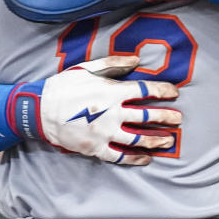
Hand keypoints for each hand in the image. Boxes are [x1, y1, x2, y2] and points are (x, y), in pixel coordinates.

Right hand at [7, 55, 181, 164]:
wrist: (40, 110)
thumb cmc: (63, 86)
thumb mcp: (86, 68)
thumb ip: (113, 64)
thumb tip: (137, 60)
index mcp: (111, 92)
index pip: (145, 91)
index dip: (162, 91)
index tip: (173, 93)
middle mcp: (112, 113)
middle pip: (147, 117)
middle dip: (166, 118)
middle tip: (178, 119)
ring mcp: (105, 133)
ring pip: (138, 139)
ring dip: (157, 140)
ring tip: (169, 140)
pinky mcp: (96, 148)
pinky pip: (120, 156)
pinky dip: (135, 159)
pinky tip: (146, 159)